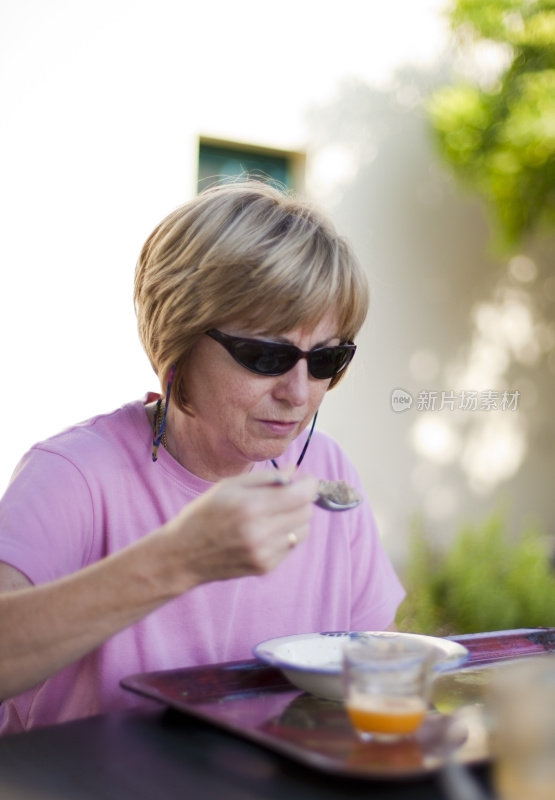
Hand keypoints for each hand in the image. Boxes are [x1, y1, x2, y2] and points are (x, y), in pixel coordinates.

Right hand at [160, 469, 318, 588]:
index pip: (301, 495)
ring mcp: (264, 553)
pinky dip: (286, 534)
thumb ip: (265, 478)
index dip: (309, 483)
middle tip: (288, 493)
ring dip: (296, 517)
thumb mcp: (228, 486)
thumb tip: (295, 472)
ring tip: (275, 512)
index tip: (305, 478)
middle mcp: (260, 532)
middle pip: (305, 511)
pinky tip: (266, 530)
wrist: (183, 555)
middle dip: (302, 499)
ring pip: (303, 530)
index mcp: (250, 507)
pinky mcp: (265, 567)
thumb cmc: (203, 514)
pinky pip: (291, 545)